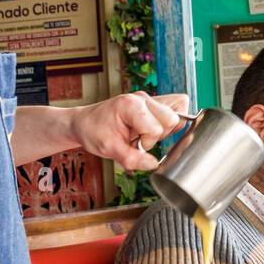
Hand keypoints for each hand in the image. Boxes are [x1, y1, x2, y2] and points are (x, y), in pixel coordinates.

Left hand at [71, 92, 189, 170]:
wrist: (85, 123)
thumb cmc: (93, 131)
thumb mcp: (109, 149)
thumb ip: (132, 159)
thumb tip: (154, 165)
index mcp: (130, 105)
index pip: (157, 128)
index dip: (147, 142)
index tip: (132, 144)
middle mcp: (143, 98)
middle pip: (173, 118)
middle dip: (159, 135)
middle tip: (140, 139)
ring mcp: (149, 99)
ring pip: (178, 113)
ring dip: (164, 130)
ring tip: (144, 133)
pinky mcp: (154, 103)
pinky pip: (176, 109)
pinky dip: (168, 124)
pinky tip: (151, 130)